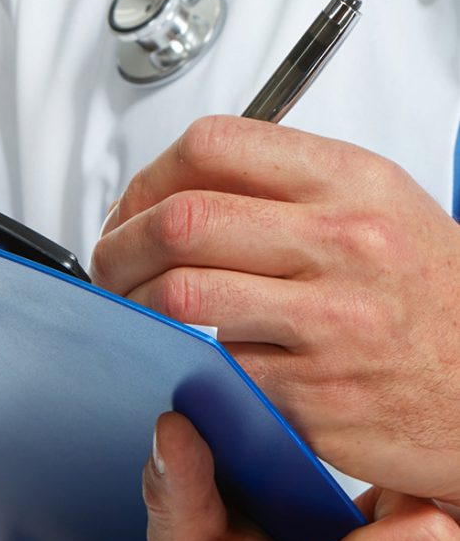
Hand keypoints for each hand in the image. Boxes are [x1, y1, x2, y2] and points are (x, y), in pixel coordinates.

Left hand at [90, 115, 459, 503]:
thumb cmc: (435, 298)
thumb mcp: (379, 206)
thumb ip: (288, 184)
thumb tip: (185, 182)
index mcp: (352, 183)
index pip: (215, 146)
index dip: (151, 174)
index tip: (137, 201)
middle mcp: (342, 244)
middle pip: (182, 221)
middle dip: (121, 241)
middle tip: (112, 258)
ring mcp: (327, 323)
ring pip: (183, 295)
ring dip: (137, 301)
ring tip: (138, 304)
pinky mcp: (311, 394)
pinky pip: (216, 364)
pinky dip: (192, 357)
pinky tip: (199, 351)